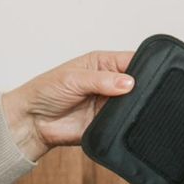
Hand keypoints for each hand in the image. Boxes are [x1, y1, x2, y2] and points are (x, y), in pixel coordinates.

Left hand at [1, 51, 134, 158]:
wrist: (32, 121)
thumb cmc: (45, 91)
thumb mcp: (73, 78)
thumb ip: (101, 80)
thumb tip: (129, 82)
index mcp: (102, 63)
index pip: (130, 60)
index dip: (144, 65)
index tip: (151, 73)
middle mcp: (109, 82)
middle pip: (137, 83)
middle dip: (142, 87)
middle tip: (138, 92)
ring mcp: (109, 104)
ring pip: (133, 104)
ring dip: (134, 106)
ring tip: (127, 106)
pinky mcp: (107, 123)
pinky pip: (123, 123)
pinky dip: (126, 123)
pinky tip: (124, 120)